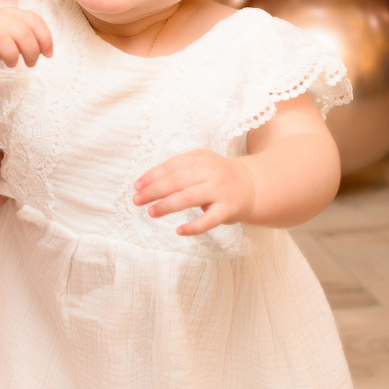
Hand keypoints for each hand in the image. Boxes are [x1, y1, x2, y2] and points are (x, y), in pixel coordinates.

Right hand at [0, 8, 53, 75]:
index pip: (34, 20)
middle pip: (21, 32)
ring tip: (12, 64)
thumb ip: (29, 37)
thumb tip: (46, 49)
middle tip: (30, 63)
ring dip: (12, 56)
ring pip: (2, 38)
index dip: (45, 39)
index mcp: (10, 12)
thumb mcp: (14, 35)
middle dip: (31, 52)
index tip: (47, 54)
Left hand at [132, 149, 255, 235]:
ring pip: (188, 198)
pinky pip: (208, 220)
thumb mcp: (200, 165)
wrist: (252, 185)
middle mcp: (211, 172)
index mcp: (201, 158)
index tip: (137, 186)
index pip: (171, 166)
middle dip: (154, 191)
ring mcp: (220, 190)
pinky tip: (179, 231)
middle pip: (177, 181)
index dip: (152, 176)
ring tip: (151, 212)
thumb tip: (145, 184)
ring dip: (167, 205)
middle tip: (137, 200)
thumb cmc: (217, 177)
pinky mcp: (228, 209)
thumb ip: (177, 171)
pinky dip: (193, 227)